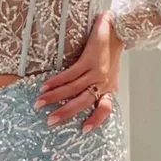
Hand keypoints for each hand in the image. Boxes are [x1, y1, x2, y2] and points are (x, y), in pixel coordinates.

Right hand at [34, 12, 121, 132]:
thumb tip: (82, 95)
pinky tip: (45, 86)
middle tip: (50, 121)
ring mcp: (96, 72)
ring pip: (73, 89)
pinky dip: (57, 81)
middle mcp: (103, 83)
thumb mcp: (110, 73)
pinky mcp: (90, 60)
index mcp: (108, 88)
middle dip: (65, 113)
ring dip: (55, 97)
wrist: (120, 29)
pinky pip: (71, 74)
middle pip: (83, 102)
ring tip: (40, 103)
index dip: (95, 120)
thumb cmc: (112, 51)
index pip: (105, 109)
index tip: (83, 130)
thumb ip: (100, 84)